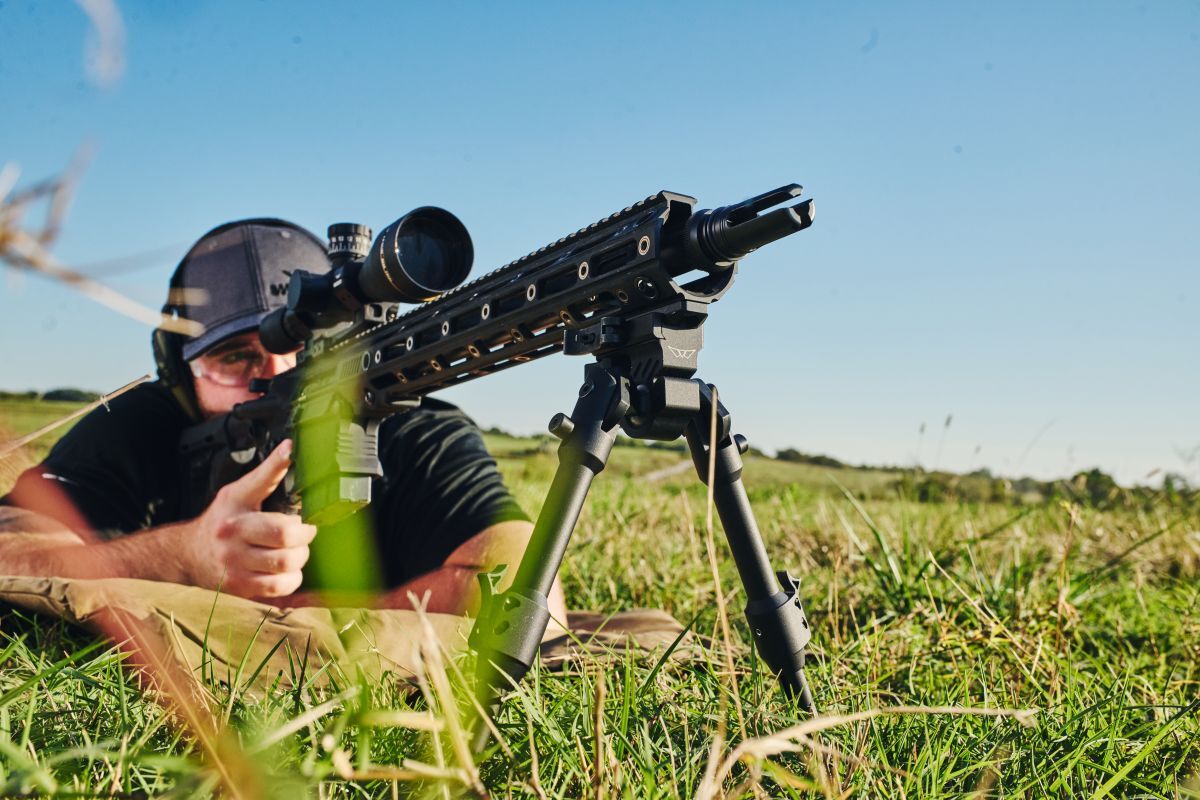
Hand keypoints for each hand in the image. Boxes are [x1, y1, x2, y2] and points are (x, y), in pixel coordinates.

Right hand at [184, 439, 315, 597]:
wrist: (188, 555)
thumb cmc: (220, 520)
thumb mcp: (238, 492)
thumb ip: (267, 473)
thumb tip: (290, 447)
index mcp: (235, 510)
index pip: (265, 488)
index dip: (286, 479)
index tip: (299, 482)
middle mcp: (233, 539)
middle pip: (286, 536)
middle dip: (304, 534)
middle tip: (303, 532)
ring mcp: (236, 566)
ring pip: (286, 565)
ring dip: (299, 558)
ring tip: (294, 551)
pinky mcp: (241, 589)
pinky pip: (278, 589)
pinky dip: (291, 579)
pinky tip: (287, 570)